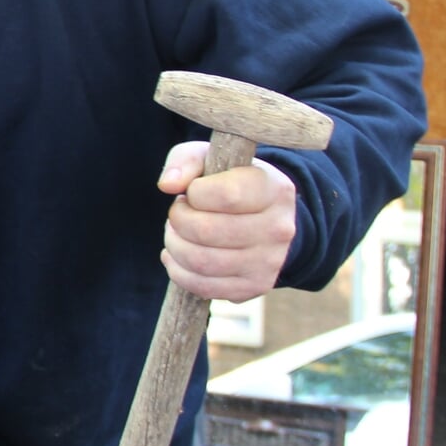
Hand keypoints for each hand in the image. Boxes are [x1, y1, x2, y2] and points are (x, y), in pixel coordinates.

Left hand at [154, 140, 298, 302]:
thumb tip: (167, 185)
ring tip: (176, 233)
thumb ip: (185, 161)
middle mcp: (278, 228)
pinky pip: (204, 287)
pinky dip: (179, 271)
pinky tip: (177, 256)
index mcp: (273, 190)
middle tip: (177, 214)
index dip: (195, 193)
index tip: (193, 191)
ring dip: (174, 246)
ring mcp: (269, 262)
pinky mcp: (255, 287)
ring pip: (201, 262)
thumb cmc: (228, 182)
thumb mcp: (210, 158)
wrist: (263, 219)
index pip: (226, 196)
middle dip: (177, 221)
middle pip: (206, 231)